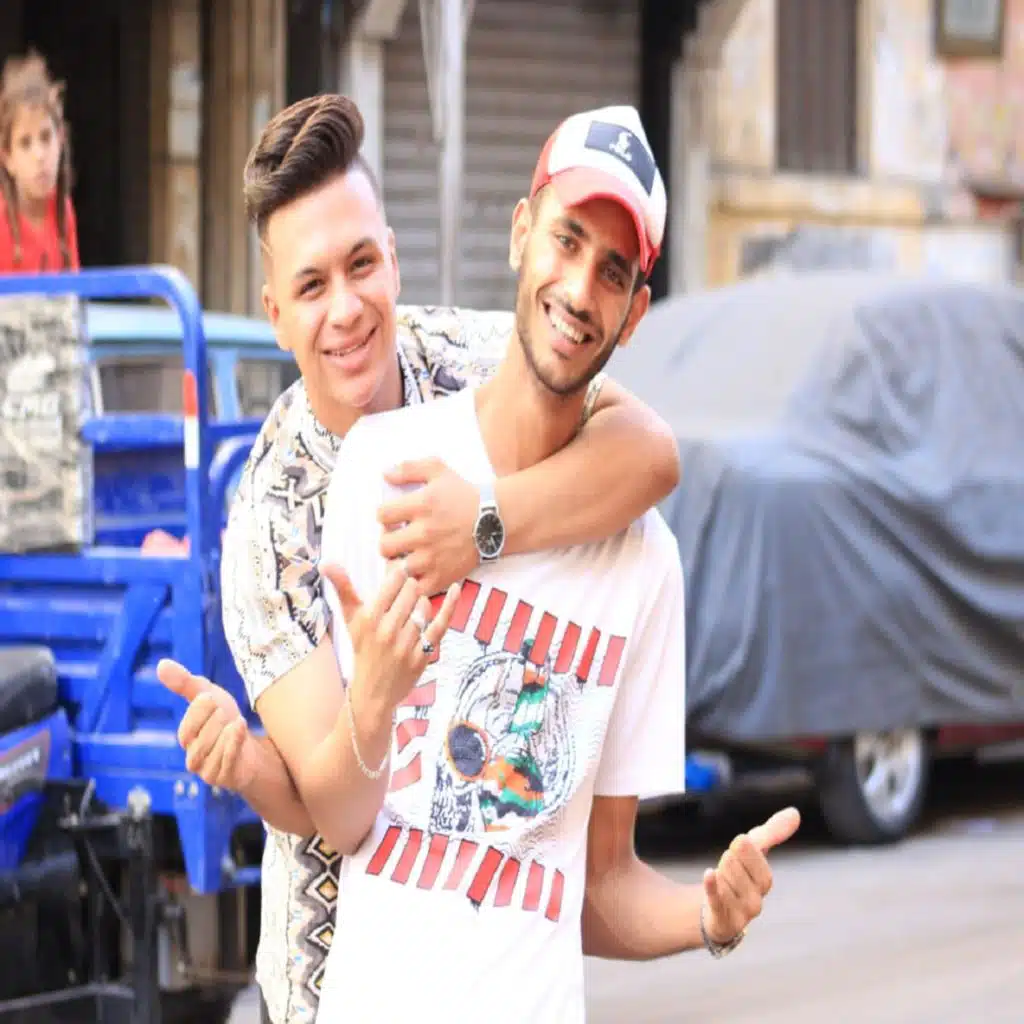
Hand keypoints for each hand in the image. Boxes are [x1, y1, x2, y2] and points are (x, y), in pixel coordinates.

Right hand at [157, 658, 256, 791]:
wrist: (252, 750)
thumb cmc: (226, 722)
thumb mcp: (210, 698)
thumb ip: (186, 683)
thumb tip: (161, 664)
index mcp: (187, 738)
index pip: (186, 728)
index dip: (198, 711)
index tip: (210, 696)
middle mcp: (193, 757)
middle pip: (198, 741)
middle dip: (215, 721)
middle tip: (225, 711)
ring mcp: (208, 771)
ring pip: (211, 752)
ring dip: (226, 733)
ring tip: (235, 721)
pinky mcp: (225, 778)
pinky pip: (227, 762)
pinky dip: (234, 743)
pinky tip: (240, 726)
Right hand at [322, 563, 460, 715]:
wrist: (373, 692)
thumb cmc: (363, 649)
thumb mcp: (350, 620)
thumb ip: (342, 588)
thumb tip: (326, 561)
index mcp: (368, 619)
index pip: (393, 582)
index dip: (399, 575)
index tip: (399, 576)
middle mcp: (387, 631)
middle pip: (411, 592)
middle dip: (411, 589)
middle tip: (405, 595)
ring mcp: (406, 644)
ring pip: (425, 607)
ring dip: (422, 604)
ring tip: (411, 612)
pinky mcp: (423, 655)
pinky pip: (440, 624)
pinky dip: (450, 606)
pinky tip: (456, 589)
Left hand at [377, 458, 479, 594]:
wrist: (495, 520)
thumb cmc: (465, 495)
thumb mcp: (438, 471)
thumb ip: (409, 469)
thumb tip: (384, 475)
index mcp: (422, 505)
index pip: (382, 515)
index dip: (385, 515)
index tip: (394, 517)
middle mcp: (425, 533)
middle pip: (384, 545)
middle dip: (388, 540)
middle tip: (399, 538)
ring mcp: (433, 558)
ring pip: (396, 569)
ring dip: (398, 562)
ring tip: (407, 555)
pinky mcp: (442, 576)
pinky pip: (415, 588)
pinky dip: (413, 583)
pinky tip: (418, 572)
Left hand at [701, 806, 800, 944]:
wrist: (715, 911)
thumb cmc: (738, 875)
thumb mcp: (753, 851)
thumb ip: (773, 833)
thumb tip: (795, 812)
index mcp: (764, 882)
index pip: (759, 863)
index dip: (746, 850)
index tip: (738, 841)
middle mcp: (756, 901)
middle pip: (741, 873)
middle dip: (729, 861)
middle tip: (726, 860)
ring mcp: (739, 914)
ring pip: (727, 885)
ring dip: (719, 874)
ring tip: (718, 873)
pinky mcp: (721, 920)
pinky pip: (716, 902)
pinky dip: (712, 887)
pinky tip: (708, 873)